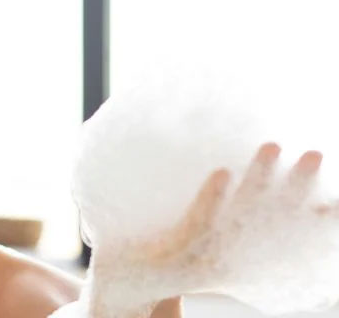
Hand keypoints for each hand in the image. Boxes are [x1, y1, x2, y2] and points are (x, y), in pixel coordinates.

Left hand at [87, 142, 325, 316]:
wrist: (122, 292)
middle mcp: (228, 260)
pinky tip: (221, 173)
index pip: (284, 234)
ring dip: (257, 182)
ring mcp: (204, 258)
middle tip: (315, 155)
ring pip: (239, 216)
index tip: (338, 200)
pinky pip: (197, 224)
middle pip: (270, 220)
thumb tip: (226, 182)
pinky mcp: (177, 255)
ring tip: (271, 147)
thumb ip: (214, 219)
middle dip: (295, 187)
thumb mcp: (194, 245)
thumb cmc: (159, 264)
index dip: (314, 218)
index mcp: (236, 259)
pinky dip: (210, 198)